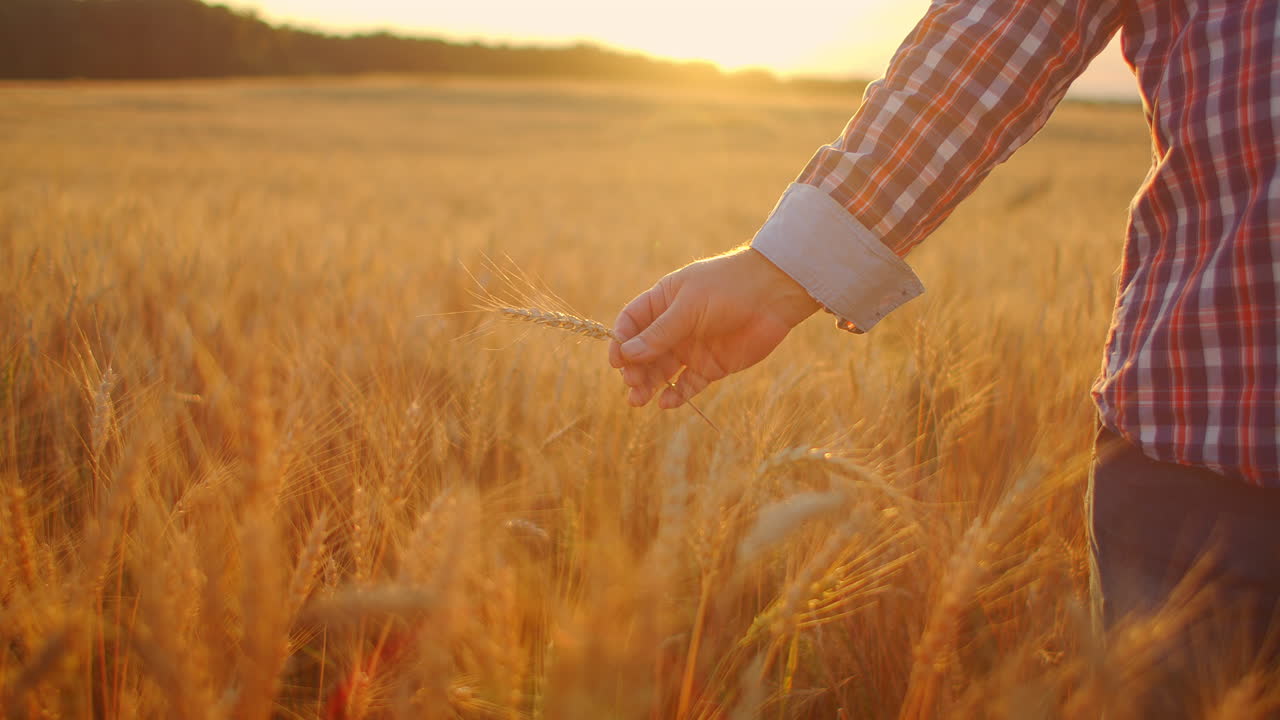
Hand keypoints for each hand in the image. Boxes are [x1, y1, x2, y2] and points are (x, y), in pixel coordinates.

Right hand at [608, 247, 819, 408]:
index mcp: (662, 303)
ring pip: (662, 371)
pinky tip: (667, 403)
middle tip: (632, 383)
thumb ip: (660, 333)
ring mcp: (691, 348)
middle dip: (634, 369)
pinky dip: (676, 395)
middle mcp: (673, 327)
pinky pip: (687, 384)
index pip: (632, 324)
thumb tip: (628, 355)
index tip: (618, 361)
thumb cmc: (727, 288)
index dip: (621, 342)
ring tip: (639, 401)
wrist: (773, 296)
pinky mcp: (710, 367)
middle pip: (643, 352)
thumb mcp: (689, 307)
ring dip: (649, 386)